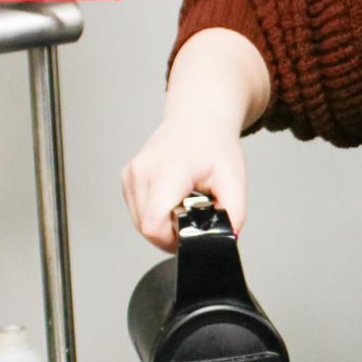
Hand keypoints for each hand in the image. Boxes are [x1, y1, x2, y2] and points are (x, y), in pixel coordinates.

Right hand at [121, 114, 246, 251]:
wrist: (199, 121)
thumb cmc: (214, 146)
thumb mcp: (234, 181)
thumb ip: (233, 215)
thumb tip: (226, 238)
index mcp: (169, 171)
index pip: (153, 223)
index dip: (171, 240)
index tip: (188, 234)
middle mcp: (144, 170)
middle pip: (146, 227)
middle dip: (169, 233)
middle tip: (191, 217)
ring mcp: (132, 173)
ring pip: (139, 222)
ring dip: (161, 224)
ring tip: (181, 205)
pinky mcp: (127, 177)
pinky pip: (136, 211)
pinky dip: (153, 213)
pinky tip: (170, 199)